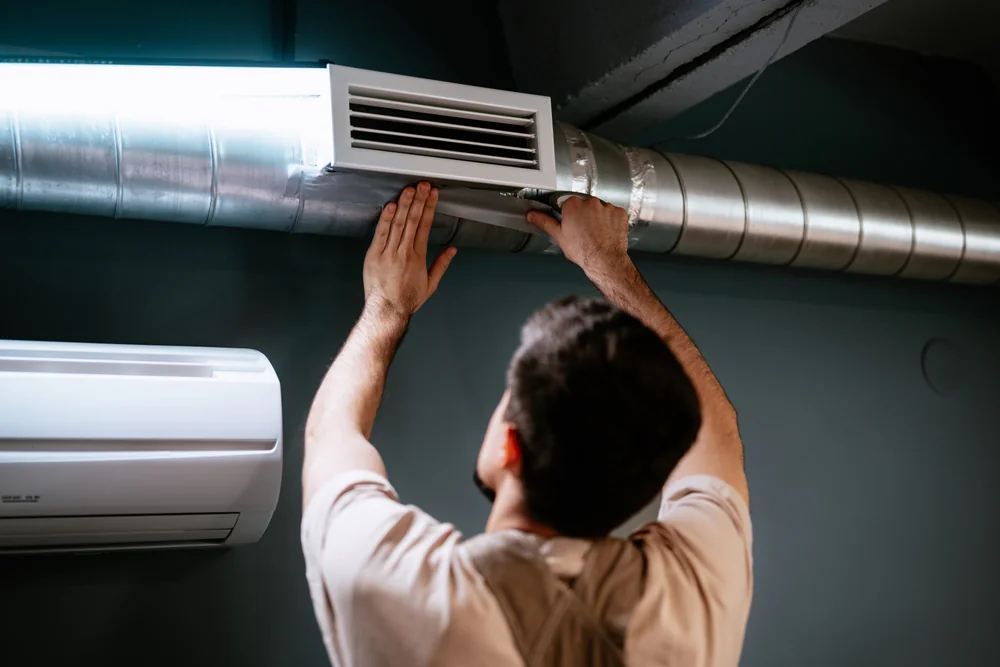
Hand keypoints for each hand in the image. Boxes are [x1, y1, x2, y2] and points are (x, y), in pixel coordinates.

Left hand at [364, 182, 456, 317]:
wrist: (388, 310)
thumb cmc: (407, 299)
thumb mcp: (431, 284)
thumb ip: (441, 264)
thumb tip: (452, 251)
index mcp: (418, 256)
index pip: (425, 226)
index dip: (429, 208)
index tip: (432, 195)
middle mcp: (404, 252)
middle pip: (413, 220)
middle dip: (419, 201)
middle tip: (423, 186)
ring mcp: (389, 252)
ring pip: (398, 223)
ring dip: (404, 205)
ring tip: (409, 190)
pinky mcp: (374, 255)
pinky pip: (381, 233)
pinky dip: (385, 219)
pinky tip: (391, 206)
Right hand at [526, 196, 630, 274]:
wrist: (605, 261)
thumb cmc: (583, 251)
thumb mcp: (559, 236)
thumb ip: (545, 222)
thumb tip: (533, 215)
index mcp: (572, 205)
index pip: (567, 204)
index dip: (568, 216)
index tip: (570, 224)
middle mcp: (590, 202)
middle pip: (584, 205)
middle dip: (583, 215)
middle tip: (582, 231)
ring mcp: (606, 207)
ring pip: (599, 209)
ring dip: (597, 218)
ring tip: (595, 234)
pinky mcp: (619, 213)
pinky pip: (613, 213)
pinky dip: (610, 221)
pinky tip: (605, 232)